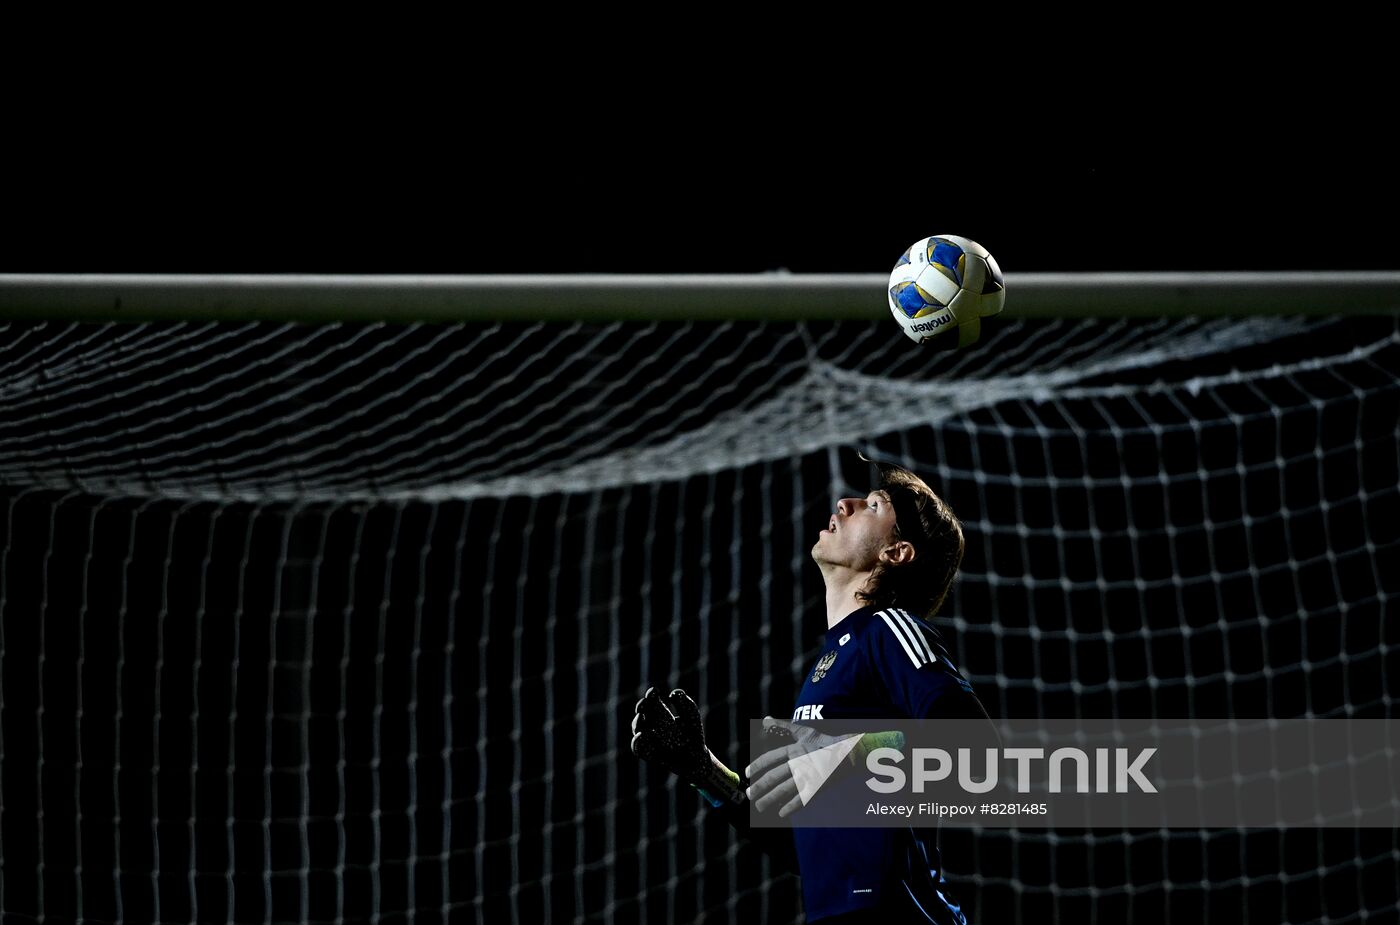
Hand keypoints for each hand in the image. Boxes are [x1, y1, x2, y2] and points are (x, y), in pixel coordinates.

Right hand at [630, 686, 742, 805]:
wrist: (697, 758)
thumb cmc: (693, 734)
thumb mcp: (692, 717)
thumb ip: (685, 704)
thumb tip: (673, 694)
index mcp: (660, 712)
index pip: (652, 700)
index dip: (651, 695)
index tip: (654, 692)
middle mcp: (652, 723)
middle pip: (642, 712)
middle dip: (642, 706)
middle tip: (644, 704)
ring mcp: (649, 738)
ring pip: (637, 728)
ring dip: (637, 722)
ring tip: (641, 716)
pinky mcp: (649, 753)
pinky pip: (638, 748)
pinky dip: (637, 742)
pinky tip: (641, 736)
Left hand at [743, 717, 866, 817]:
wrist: (848, 753)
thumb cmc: (824, 742)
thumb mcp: (803, 732)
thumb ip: (782, 727)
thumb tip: (765, 718)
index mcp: (794, 749)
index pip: (769, 759)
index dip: (756, 766)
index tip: (747, 773)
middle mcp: (799, 762)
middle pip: (773, 777)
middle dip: (759, 787)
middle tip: (749, 794)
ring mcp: (808, 776)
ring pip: (784, 790)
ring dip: (770, 799)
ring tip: (759, 806)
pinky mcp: (817, 787)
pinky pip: (801, 799)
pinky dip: (791, 807)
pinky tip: (781, 813)